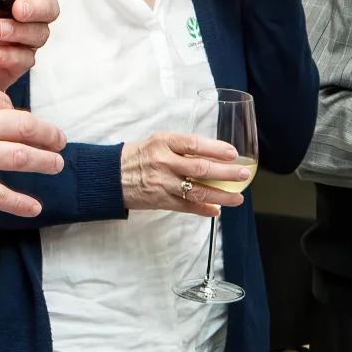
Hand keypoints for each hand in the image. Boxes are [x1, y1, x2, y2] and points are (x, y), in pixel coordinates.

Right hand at [0, 78, 65, 216]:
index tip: (13, 122)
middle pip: (25, 126)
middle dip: (49, 134)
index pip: (4, 103)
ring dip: (45, 162)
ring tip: (57, 165)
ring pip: (20, 157)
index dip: (12, 112)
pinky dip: (19, 203)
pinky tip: (34, 207)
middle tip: (60, 140)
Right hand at [122, 130, 244, 215]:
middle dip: (226, 173)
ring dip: (220, 196)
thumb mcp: (157, 142)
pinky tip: (215, 210)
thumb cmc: (137, 156)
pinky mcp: (159, 200)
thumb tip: (213, 153)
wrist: (109, 176)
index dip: (216, 149)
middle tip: (243, 175)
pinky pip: (185, 206)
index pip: (194, 144)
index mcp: (163, 142)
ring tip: (237, 198)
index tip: (233, 153)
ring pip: (196, 191)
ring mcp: (162, 183)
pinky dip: (202, 209)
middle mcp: (163, 162)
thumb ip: (181, 147)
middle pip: (200, 168)